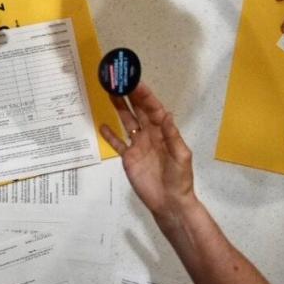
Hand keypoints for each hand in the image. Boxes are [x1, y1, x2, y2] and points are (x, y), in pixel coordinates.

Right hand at [99, 82, 195, 219]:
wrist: (170, 203)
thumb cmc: (179, 179)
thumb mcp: (181, 156)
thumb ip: (172, 135)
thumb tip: (166, 113)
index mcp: (164, 132)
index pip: (153, 109)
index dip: (144, 95)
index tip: (134, 82)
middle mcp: (150, 135)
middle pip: (138, 111)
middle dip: (129, 95)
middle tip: (118, 81)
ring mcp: (138, 146)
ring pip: (127, 122)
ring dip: (119, 108)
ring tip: (109, 93)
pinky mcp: (129, 158)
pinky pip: (118, 143)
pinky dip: (110, 135)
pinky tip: (102, 125)